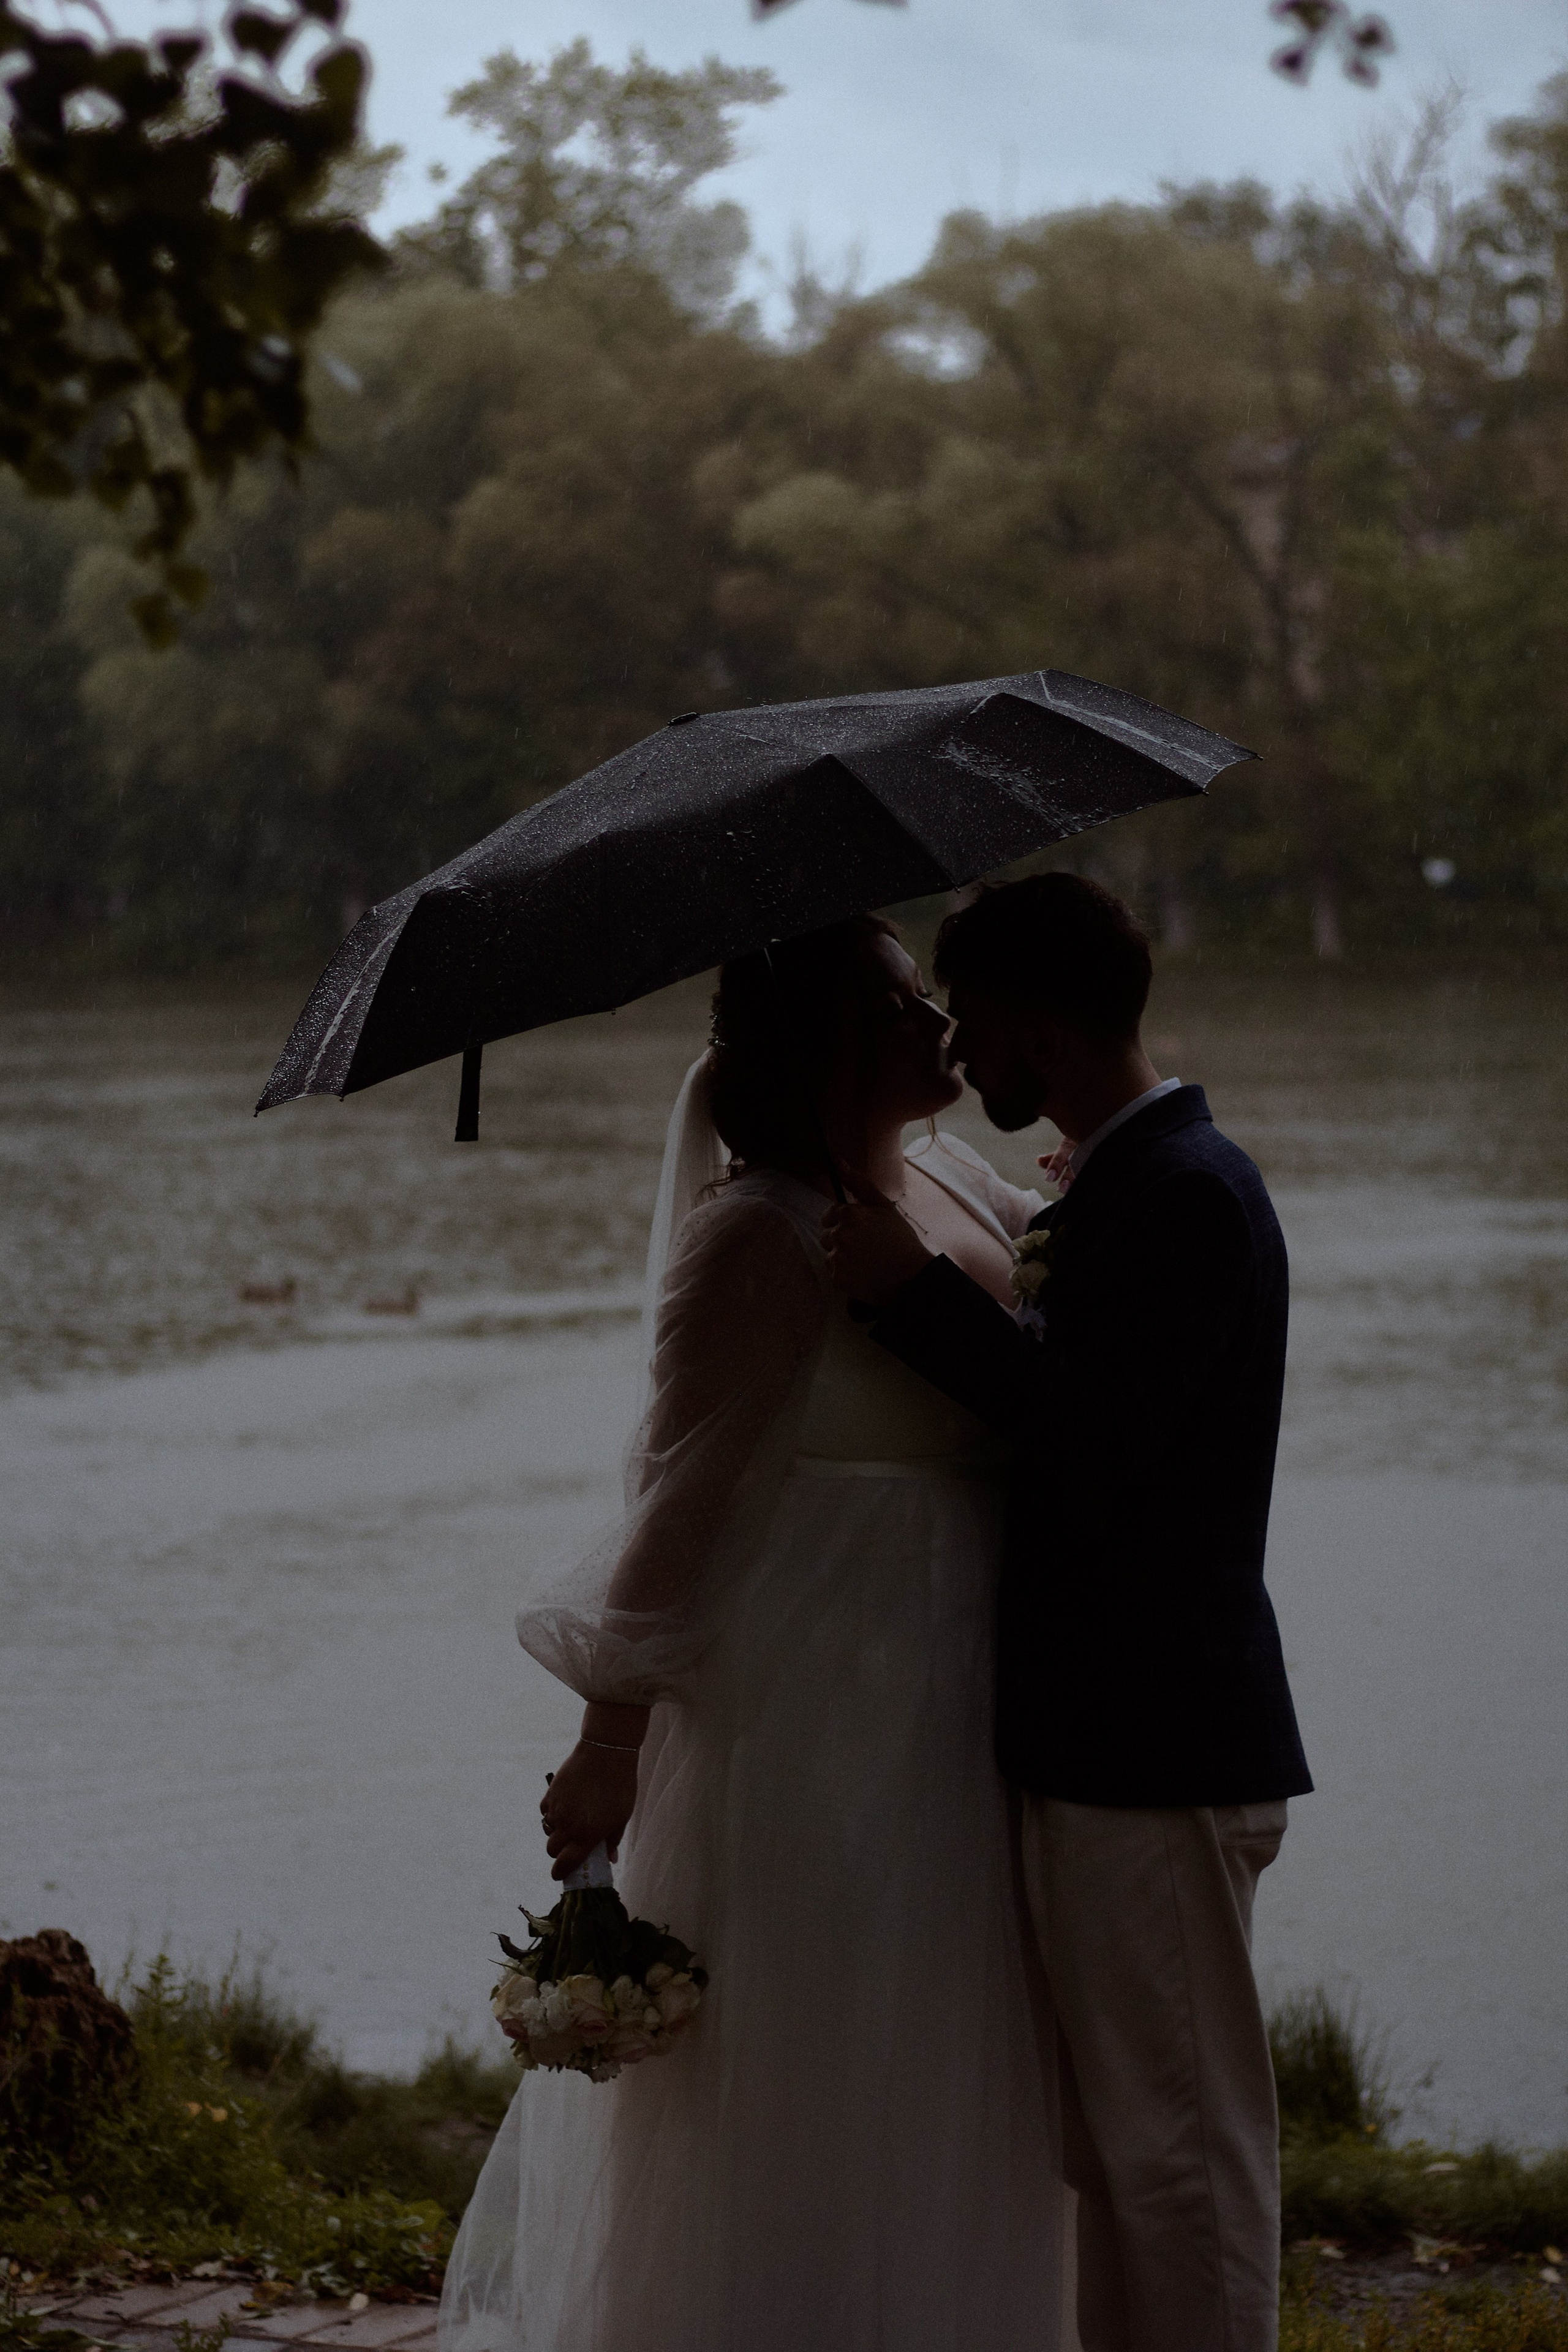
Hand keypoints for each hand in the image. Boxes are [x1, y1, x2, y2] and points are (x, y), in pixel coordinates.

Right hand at [539, 1741, 638, 1881]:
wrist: (606, 1753)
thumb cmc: (620, 1786)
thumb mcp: (622, 1817)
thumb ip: (612, 1840)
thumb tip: (610, 1859)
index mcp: (587, 1835)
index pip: (566, 1863)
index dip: (560, 1872)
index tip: (559, 1875)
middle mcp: (568, 1825)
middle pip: (552, 1850)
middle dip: (558, 1852)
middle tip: (569, 1846)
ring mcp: (557, 1809)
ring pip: (548, 1829)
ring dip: (556, 1831)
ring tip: (571, 1821)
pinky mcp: (551, 1793)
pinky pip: (545, 1811)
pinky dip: (551, 1813)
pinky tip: (564, 1807)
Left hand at [820, 1170, 934, 1308]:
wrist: (912, 1275)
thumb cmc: (900, 1238)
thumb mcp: (883, 1206)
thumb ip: (859, 1183)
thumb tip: (838, 1162)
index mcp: (849, 1214)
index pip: (830, 1215)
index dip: (845, 1221)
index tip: (862, 1230)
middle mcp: (840, 1234)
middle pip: (826, 1235)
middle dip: (842, 1239)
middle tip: (866, 1246)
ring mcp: (838, 1258)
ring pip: (829, 1254)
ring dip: (842, 1256)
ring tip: (865, 1260)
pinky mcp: (838, 1279)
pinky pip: (834, 1272)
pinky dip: (845, 1274)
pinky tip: (863, 1273)